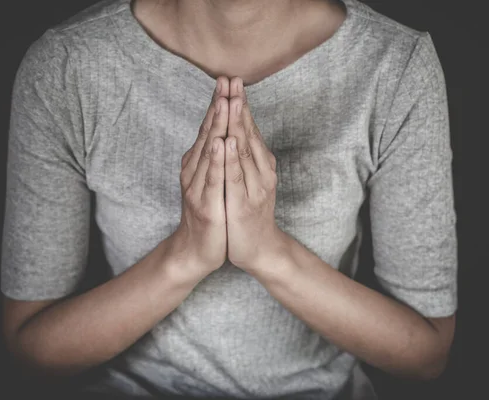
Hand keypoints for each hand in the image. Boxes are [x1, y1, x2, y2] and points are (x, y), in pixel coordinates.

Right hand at [167, 77, 229, 275]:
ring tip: (224, 101)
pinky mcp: (204, 204)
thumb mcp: (210, 181)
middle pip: (208, 133)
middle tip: (226, 80)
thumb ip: (213, 158)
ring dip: (217, 125)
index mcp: (198, 163)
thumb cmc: (209, 213)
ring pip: (209, 151)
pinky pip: (212, 178)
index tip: (228, 79)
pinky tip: (221, 143)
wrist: (197, 250)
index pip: (210, 128)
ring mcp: (197, 186)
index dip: (219, 103)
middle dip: (218, 105)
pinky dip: (216, 159)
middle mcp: (194, 170)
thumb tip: (221, 132)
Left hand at [224, 77, 287, 271]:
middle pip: (247, 133)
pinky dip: (231, 158)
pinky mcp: (243, 203)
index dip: (239, 104)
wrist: (258, 248)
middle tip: (232, 79)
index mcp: (260, 163)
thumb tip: (236, 130)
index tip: (231, 79)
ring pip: (243, 150)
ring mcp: (254, 186)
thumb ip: (244, 156)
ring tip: (232, 100)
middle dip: (238, 105)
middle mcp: (261, 171)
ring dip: (236, 124)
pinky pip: (236, 177)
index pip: (247, 128)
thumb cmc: (250, 211)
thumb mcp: (249, 179)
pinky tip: (227, 142)